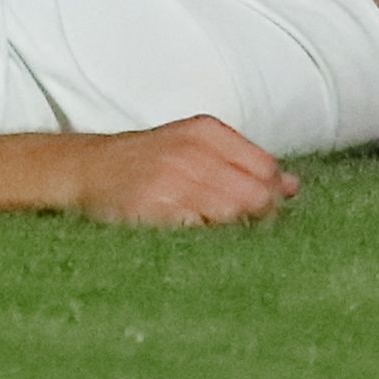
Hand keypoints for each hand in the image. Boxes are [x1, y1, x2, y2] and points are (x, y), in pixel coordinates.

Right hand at [70, 117, 295, 227]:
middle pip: (255, 195)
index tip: (261, 216)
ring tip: (217, 241)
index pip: (266, 169)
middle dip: (259, 221)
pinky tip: (196, 246)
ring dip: (234, 235)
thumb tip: (293, 187)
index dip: (271, 198)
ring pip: (233, 216)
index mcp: (208, 132)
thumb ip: (243, 164)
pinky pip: (200, 234)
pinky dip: (207, 244)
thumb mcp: (194, 147)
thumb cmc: (146, 163)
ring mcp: (173, 180)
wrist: (85, 170)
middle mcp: (193, 151)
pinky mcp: (155, 210)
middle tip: (242, 236)